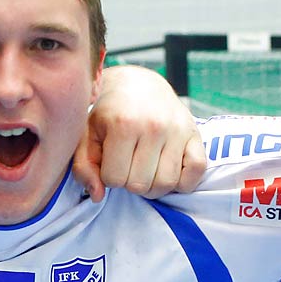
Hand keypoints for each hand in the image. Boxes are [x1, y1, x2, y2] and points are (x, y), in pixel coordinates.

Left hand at [74, 65, 205, 200]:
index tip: (110, 160)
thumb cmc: (109, 113)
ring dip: (154, 185)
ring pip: (166, 184)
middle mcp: (154, 126)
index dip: (108, 175)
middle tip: (128, 164)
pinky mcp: (195, 133)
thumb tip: (97, 196)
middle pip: (140, 185)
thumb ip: (84, 166)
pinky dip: (183, 180)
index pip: (114, 179)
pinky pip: (196, 171)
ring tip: (146, 169)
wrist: (139, 85)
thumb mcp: (87, 134)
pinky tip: (168, 171)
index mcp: (123, 124)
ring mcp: (177, 130)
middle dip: (129, 181)